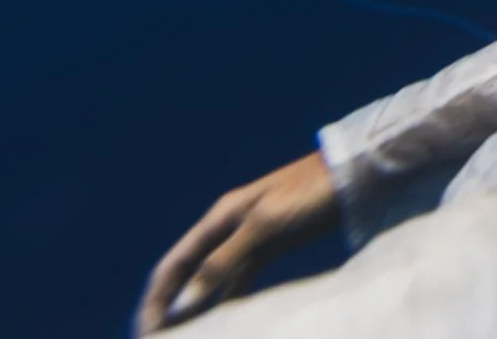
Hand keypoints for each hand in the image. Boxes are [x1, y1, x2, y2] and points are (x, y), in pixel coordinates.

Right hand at [135, 150, 340, 334]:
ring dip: (196, 308)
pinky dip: (227, 301)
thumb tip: (182, 304)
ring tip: (186, 338)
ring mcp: (248, 240)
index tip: (145, 334)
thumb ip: (223, 262)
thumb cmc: (308, 193)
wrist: (351, 175)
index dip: (155, 301)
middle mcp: (226, 230)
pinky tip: (225, 323)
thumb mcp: (264, 226)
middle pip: (186, 275)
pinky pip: (239, 279)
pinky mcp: (270, 248)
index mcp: (218, 219)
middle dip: (169, 308)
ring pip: (211, 280)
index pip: (172, 267)